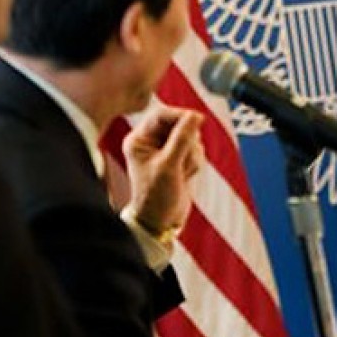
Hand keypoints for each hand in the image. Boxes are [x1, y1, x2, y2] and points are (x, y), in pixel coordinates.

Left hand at [121, 107, 203, 238]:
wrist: (161, 221)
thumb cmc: (156, 197)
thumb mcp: (169, 166)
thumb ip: (182, 139)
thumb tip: (194, 116)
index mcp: (139, 140)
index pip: (161, 115)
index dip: (180, 115)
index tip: (197, 119)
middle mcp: (151, 142)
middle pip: (180, 125)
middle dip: (188, 142)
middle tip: (183, 160)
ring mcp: (166, 150)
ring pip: (191, 138)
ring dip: (192, 155)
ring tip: (181, 173)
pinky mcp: (179, 159)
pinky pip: (196, 150)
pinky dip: (195, 163)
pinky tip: (185, 177)